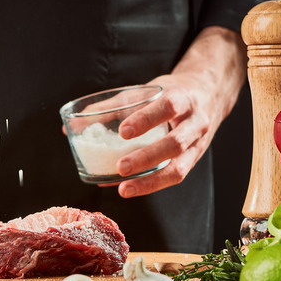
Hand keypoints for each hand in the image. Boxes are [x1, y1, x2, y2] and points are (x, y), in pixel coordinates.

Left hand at [108, 26, 246, 197]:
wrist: (208, 96)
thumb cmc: (170, 93)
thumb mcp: (146, 90)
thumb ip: (111, 106)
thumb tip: (71, 124)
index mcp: (183, 98)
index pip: (168, 107)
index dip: (146, 119)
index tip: (123, 131)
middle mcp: (195, 123)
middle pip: (175, 143)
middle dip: (147, 157)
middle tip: (121, 167)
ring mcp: (197, 145)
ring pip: (179, 168)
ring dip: (150, 181)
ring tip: (124, 189)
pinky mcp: (193, 161)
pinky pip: (175, 176)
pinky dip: (152, 185)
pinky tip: (130, 189)